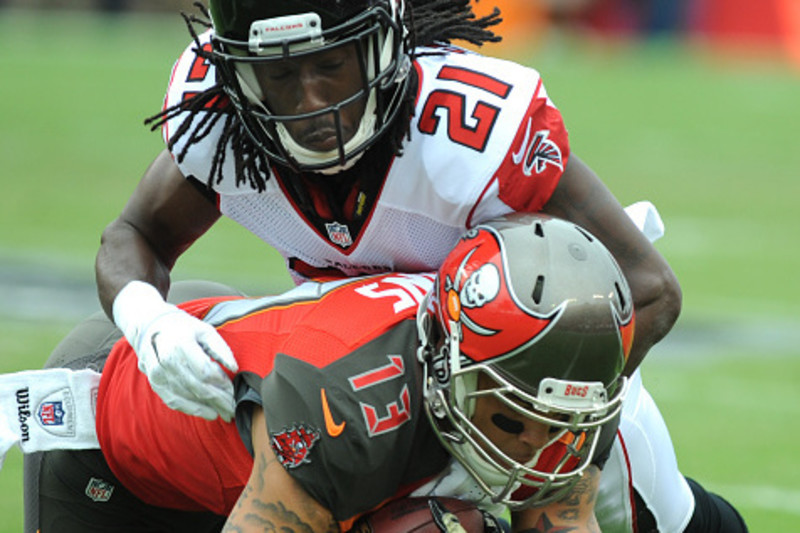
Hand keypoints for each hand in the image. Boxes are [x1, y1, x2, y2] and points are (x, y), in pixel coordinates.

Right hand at [114, 281, 237, 420]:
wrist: (151, 327)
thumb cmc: (184, 328)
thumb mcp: (205, 330)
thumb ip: (220, 348)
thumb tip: (235, 368)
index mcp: (181, 345)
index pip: (204, 371)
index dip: (221, 382)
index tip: (234, 389)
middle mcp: (167, 361)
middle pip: (197, 387)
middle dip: (218, 400)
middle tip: (234, 408)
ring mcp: (158, 374)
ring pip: (187, 396)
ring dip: (208, 407)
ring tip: (225, 413)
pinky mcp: (155, 383)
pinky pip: (174, 401)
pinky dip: (193, 409)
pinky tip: (208, 413)